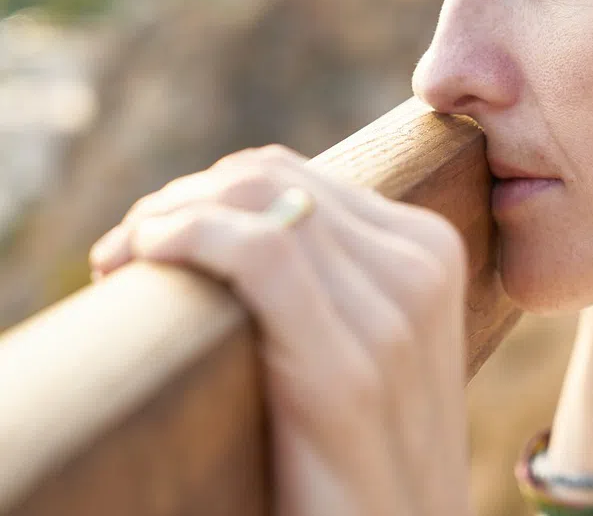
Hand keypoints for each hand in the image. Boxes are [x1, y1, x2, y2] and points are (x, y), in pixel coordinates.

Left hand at [89, 145, 472, 515]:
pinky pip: (256, 250)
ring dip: (166, 217)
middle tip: (125, 253)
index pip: (297, 177)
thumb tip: (236, 226)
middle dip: (181, 199)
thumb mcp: (375, 348)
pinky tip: (140, 263)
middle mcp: (421, 266)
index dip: (210, 192)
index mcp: (431, 252)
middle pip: (270, 178)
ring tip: (121, 265)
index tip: (155, 238)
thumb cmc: (371, 457)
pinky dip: (183, 238)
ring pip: (256, 198)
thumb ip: (339, 281)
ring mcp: (394, 313)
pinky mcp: (346, 370)